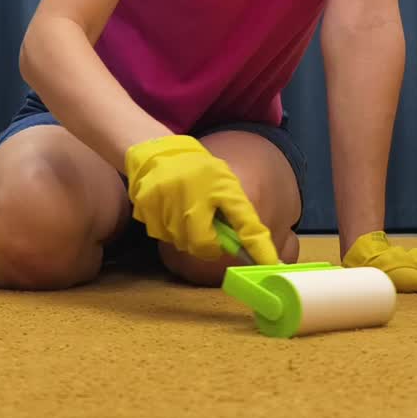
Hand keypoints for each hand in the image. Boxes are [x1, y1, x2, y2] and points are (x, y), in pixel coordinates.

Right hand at [124, 135, 279, 263]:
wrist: (160, 154)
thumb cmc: (198, 172)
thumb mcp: (225, 185)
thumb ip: (238, 216)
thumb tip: (253, 248)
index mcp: (218, 189)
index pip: (244, 224)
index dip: (258, 248)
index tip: (271, 263)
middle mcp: (192, 198)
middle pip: (202, 246)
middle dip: (207, 242)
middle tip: (205, 224)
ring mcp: (166, 204)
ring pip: (180, 242)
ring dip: (186, 235)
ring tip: (185, 210)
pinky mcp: (145, 209)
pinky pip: (162, 234)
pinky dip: (168, 229)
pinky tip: (169, 210)